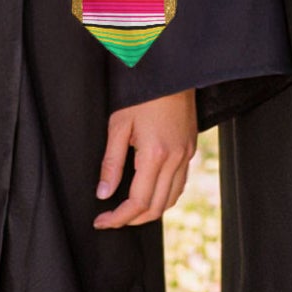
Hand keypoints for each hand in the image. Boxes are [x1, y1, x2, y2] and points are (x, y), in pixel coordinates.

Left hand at [93, 88, 197, 228]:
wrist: (171, 71)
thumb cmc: (143, 94)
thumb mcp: (119, 125)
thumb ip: (111, 162)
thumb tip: (103, 193)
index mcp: (155, 154)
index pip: (138, 202)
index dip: (118, 218)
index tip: (101, 221)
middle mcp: (175, 158)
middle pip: (156, 206)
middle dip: (132, 219)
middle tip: (111, 219)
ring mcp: (186, 154)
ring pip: (171, 198)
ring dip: (150, 210)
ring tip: (128, 210)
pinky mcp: (190, 148)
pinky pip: (180, 183)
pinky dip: (164, 195)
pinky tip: (149, 191)